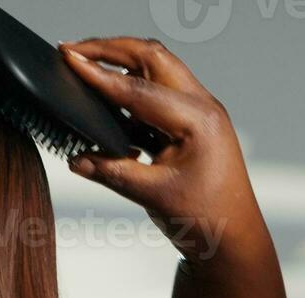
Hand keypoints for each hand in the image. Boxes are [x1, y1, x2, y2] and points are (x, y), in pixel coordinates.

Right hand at [57, 37, 269, 265]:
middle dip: (111, 49)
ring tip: (86, 68)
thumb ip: (112, 172)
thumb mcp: (154, 196)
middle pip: (151, 58)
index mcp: (198, 120)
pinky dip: (131, 91)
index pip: (138, 88)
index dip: (99, 74)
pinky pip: (158, 94)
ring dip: (121, 65)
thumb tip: (77, 158)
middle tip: (74, 50)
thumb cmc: (209, 220)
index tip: (70, 60)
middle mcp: (203, 107)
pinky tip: (108, 102)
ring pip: (156, 70)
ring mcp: (199, 113)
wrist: (234, 241)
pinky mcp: (191, 124)